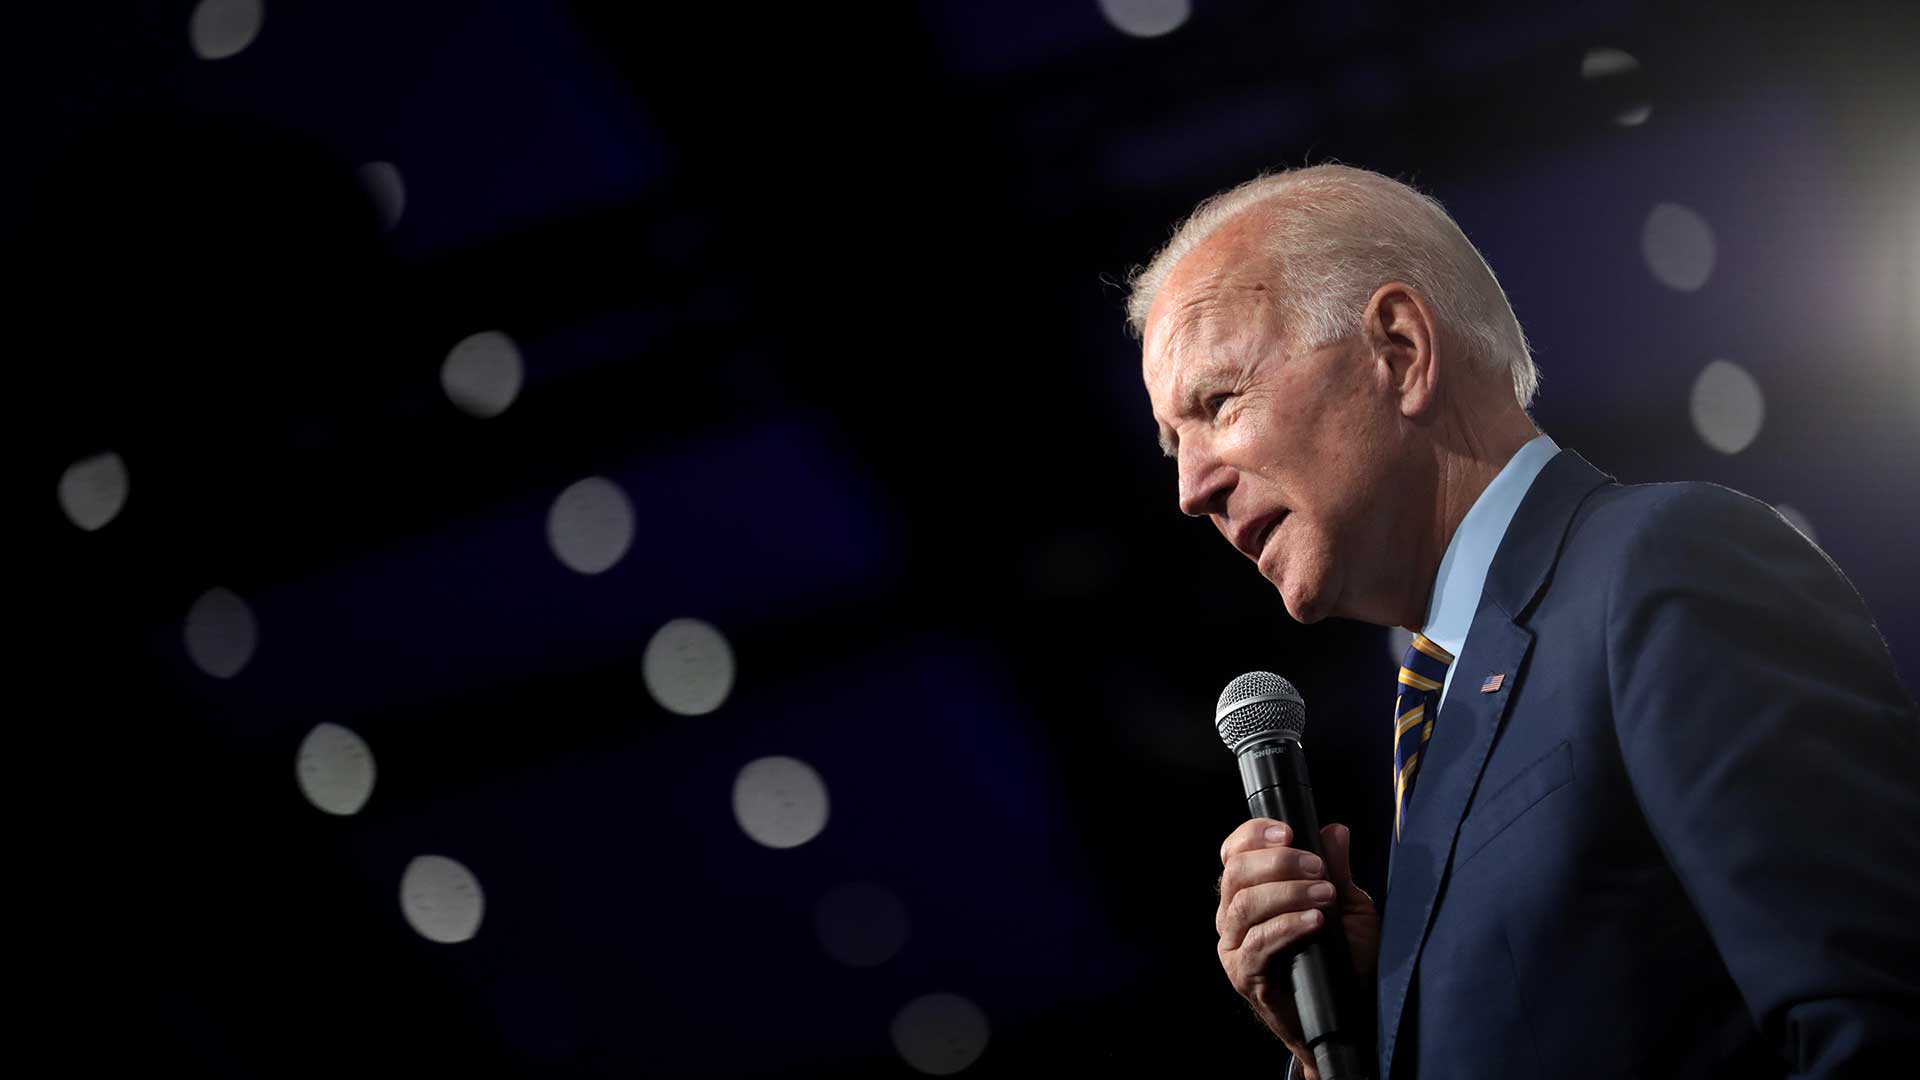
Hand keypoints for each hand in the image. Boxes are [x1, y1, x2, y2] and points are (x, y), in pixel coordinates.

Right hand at [1215, 819, 1378, 1073]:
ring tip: (1326, 896)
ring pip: (1243, 905)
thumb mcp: (1348, 907)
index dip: (1254, 835)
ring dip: (1287, 893)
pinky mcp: (1243, 974)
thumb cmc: (1345, 959)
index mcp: (1250, 891)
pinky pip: (1255, 944)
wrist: (1348, 1014)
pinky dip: (1286, 926)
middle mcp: (1232, 915)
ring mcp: (1233, 946)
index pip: (1234, 852)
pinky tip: (1314, 921)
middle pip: (1236, 873)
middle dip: (1278, 863)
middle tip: (1318, 869)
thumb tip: (1334, 830)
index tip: (1289, 832)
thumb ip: (1337, 869)